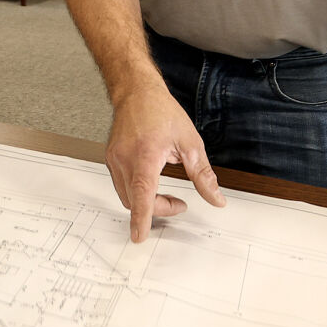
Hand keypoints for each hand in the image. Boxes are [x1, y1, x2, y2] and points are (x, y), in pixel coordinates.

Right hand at [104, 82, 225, 241]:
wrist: (136, 91)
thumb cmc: (160, 111)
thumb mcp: (190, 143)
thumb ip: (203, 175)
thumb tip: (216, 199)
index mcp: (146, 154)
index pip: (143, 193)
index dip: (142, 217)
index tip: (140, 236)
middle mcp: (125, 158)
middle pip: (135, 201)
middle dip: (156, 210)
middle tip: (179, 204)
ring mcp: (114, 159)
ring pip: (127, 196)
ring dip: (146, 202)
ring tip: (166, 193)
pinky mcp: (111, 158)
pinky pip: (122, 185)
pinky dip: (136, 192)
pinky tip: (150, 181)